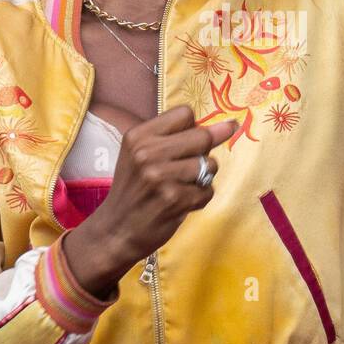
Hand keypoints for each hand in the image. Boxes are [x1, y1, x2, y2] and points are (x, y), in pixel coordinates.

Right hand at [74, 106, 238, 286]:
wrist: (115, 231)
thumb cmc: (135, 190)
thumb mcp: (141, 155)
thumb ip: (178, 137)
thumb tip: (229, 125)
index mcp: (138, 136)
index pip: (185, 113)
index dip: (192, 129)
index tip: (184, 144)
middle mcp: (147, 152)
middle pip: (202, 136)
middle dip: (203, 153)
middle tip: (183, 170)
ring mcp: (160, 176)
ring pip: (209, 164)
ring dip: (201, 178)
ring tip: (180, 187)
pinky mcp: (173, 199)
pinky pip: (207, 191)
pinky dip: (199, 198)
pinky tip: (180, 203)